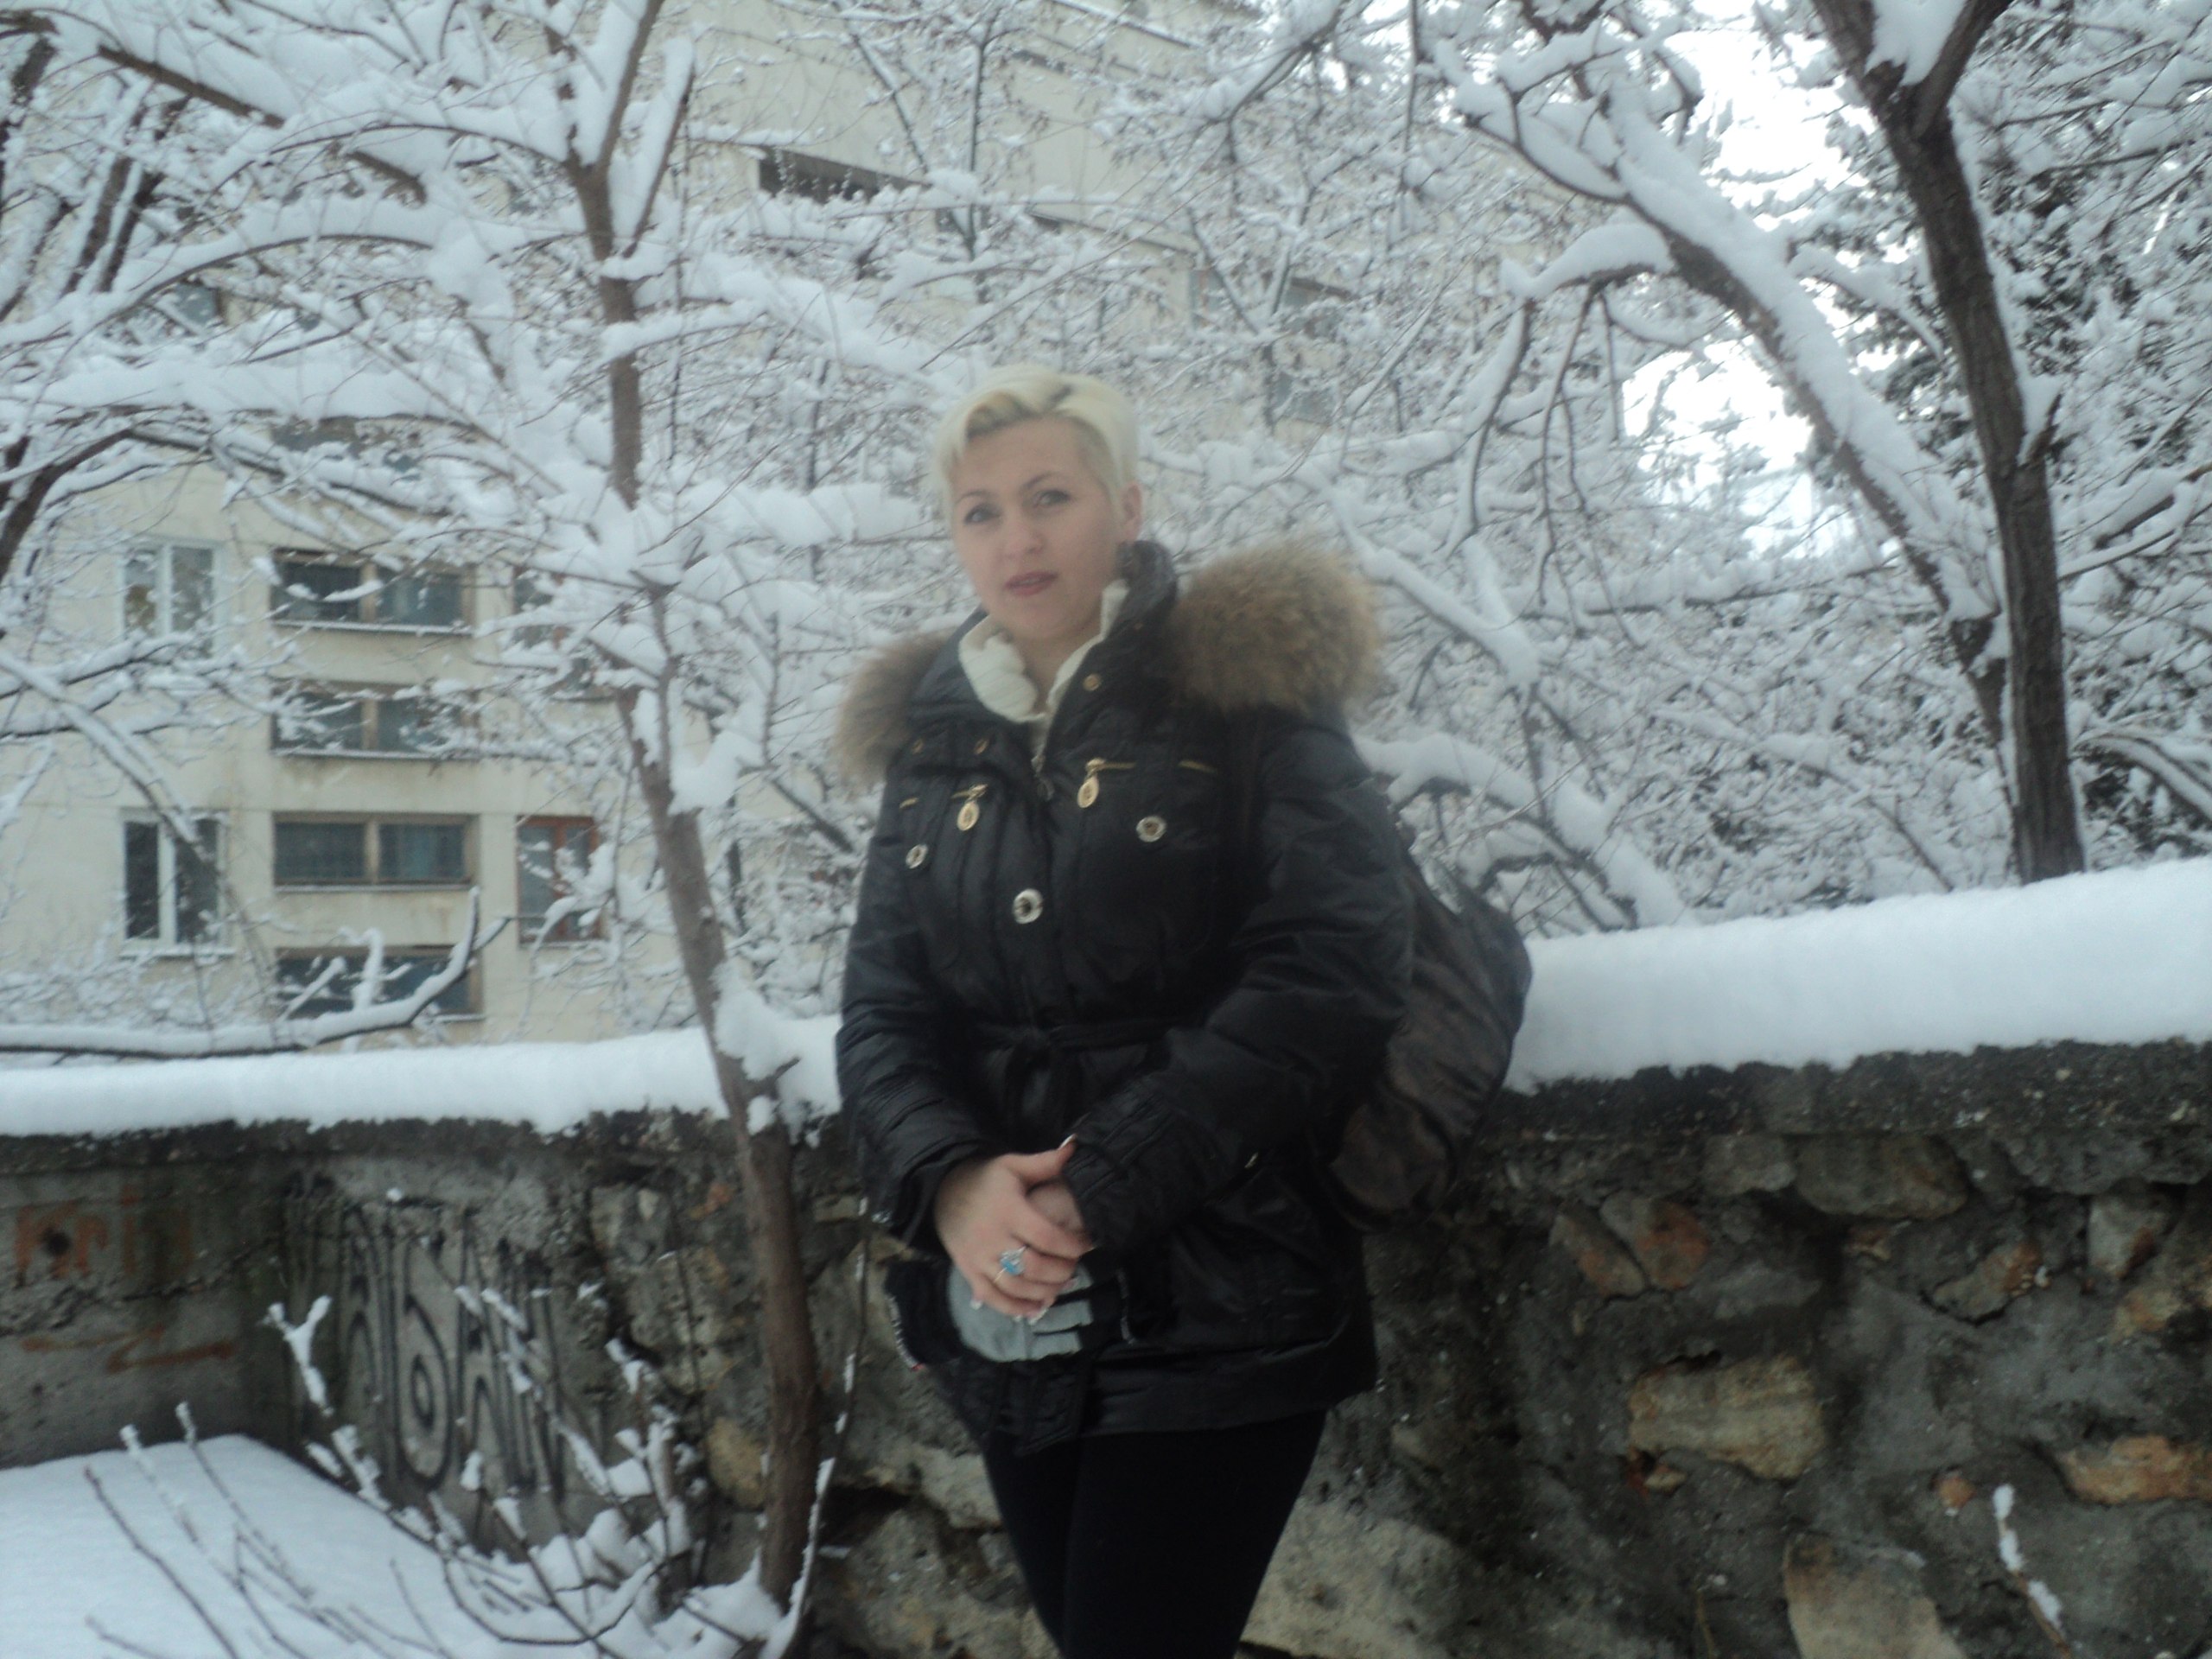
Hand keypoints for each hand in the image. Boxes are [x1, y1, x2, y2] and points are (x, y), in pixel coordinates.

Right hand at [934, 1142, 1090, 1319]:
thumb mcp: (1013, 1165)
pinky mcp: (968, 1271)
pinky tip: (1036, 1308)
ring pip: (1014, 1285)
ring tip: (1061, 1286)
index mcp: (1008, 1210)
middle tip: (1075, 1268)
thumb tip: (1075, 1147)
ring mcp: (978, 1257)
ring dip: (1042, 1291)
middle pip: (1032, 1265)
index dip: (1071, 1245)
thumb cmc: (985, 1178)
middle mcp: (992, 1237)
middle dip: (1060, 1271)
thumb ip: (1045, 1162)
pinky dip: (1015, 1307)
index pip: (1046, 1235)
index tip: (1087, 1244)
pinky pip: (992, 1297)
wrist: (942, 1191)